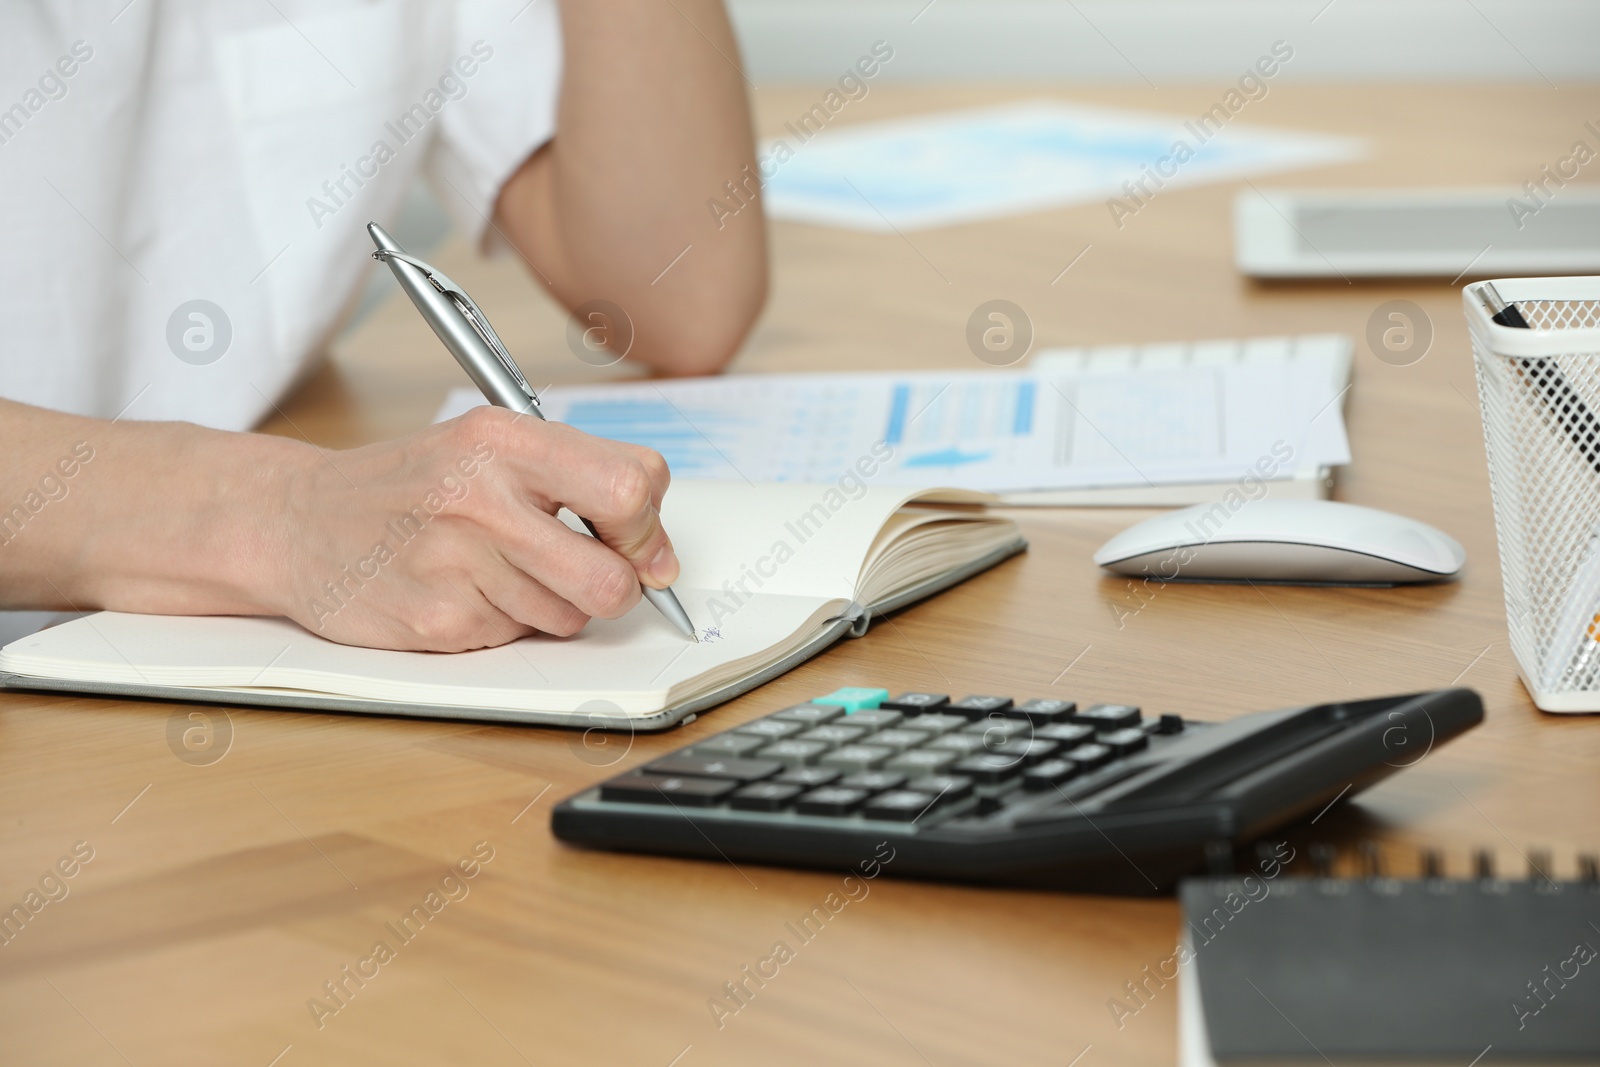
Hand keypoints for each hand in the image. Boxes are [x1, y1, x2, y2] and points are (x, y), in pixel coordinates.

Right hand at [269, 406, 677, 650]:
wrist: (294, 522)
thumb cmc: (408, 487)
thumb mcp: (488, 447)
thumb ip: (579, 481)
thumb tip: (661, 555)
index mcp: (505, 439)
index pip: (633, 486)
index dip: (648, 526)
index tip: (636, 540)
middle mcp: (481, 496)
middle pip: (614, 575)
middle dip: (619, 586)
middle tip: (591, 575)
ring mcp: (457, 562)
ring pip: (572, 616)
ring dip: (554, 605)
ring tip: (499, 571)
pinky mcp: (438, 619)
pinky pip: (519, 637)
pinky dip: (506, 623)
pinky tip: (462, 591)